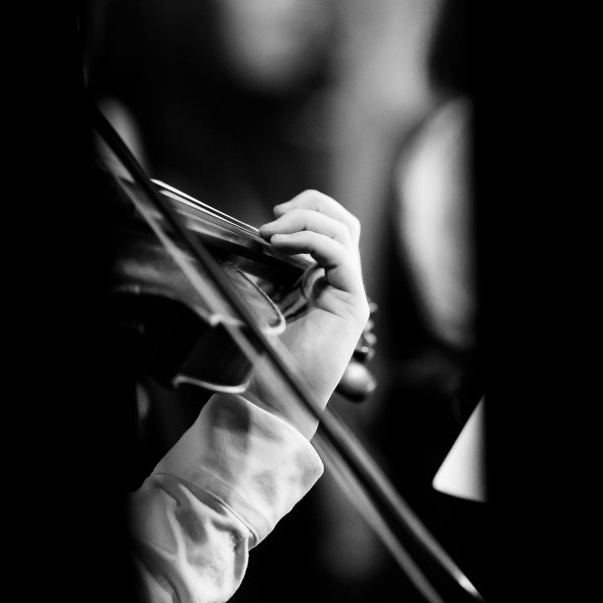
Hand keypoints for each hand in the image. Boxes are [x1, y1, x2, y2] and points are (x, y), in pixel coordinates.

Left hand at [245, 190, 369, 437]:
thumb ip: (264, 270)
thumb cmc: (262, 356)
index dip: (304, 211)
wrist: (270, 398)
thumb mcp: (258, 300)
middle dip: (311, 205)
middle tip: (276, 215)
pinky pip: (340, 254)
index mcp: (320, 281)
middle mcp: (340, 284)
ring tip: (272, 233)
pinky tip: (281, 245)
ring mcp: (349, 293)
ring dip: (306, 220)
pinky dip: (310, 239)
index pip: (329, 229)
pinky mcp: (351, 305)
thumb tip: (251, 237)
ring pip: (345, 230)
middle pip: (344, 222)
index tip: (270, 219)